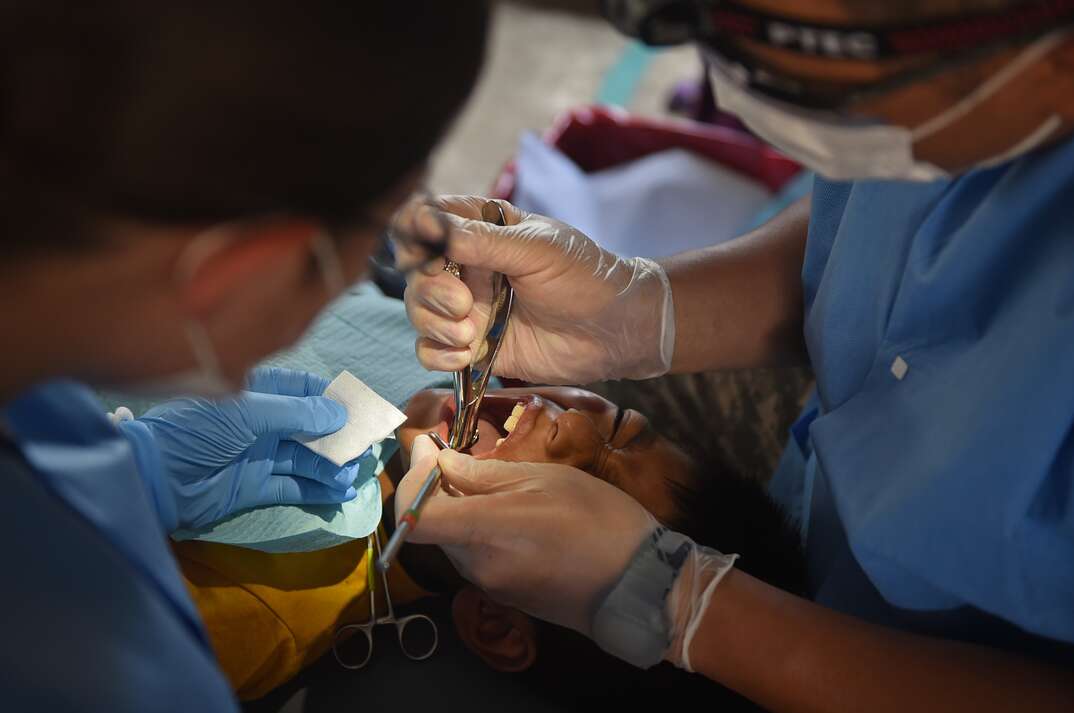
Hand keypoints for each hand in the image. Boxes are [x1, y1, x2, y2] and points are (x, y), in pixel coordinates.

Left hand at [121, 367, 360, 529]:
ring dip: (332, 465)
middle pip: (309, 427)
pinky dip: (318, 490)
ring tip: (354, 473)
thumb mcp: (249, 413)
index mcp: (255, 393)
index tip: (359, 407)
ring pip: (306, 458)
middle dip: (338, 436)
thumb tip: (339, 412)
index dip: (330, 397)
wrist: (153, 478)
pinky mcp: (256, 488)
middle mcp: (260, 423)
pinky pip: (295, 486)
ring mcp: (259, 456)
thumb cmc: (197, 432)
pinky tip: (341, 492)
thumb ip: (297, 413)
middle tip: (365, 446)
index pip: (301, 389)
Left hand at [396, 435, 656, 634]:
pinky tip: (509, 514)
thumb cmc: (596, 519)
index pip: (413, 516)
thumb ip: (484, 474)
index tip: (428, 449)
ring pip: (453, 540)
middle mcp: (477, 564)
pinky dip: (479, 530)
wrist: (637, 584)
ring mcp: (489, 584)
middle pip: (431, 525)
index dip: (411, 480)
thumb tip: (442, 462)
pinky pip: (476, 556)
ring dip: (459, 509)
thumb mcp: (543, 479)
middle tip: (455, 452)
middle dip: (436, 488)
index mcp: (485, 530)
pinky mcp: (504, 595)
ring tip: (491, 483)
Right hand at [402, 196, 674, 383]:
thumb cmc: (584, 277)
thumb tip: (425, 225)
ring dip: (434, 324)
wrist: (615, 331)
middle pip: (414, 273)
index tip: (423, 256)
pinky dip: (438, 354)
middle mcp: (467, 267)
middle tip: (462, 302)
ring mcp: (469, 307)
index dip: (413, 237)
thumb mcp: (536, 249)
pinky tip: (466, 355)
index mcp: (481, 229)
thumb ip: (480, 241)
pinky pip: (431, 350)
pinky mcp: (474, 346)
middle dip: (429, 290)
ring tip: (470, 334)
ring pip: (419, 312)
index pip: (423, 221)